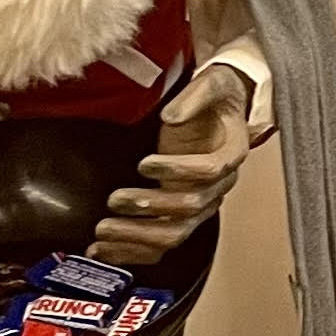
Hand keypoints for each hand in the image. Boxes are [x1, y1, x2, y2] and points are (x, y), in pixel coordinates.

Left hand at [91, 63, 253, 265]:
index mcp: (231, 152)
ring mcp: (200, 203)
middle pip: (191, 207)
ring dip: (138, 235)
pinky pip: (161, 242)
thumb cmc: (217, 99)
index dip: (179, 170)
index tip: (145, 163)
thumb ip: (194, 97)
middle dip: (151, 207)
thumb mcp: (211, 84)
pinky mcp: (180, 214)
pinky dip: (133, 250)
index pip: (211, 169)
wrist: (220, 110)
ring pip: (175, 232)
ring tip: (104, 230)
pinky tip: (105, 249)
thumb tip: (171, 117)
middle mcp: (218, 184)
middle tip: (116, 200)